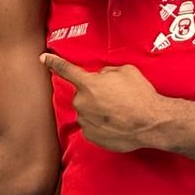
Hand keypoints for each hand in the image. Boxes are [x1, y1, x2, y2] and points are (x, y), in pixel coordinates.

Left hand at [42, 54, 165, 152]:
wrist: (151, 123)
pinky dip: (102, 125)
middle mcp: (82, 102)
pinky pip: (92, 127)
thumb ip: (106, 72)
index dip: (54, 62)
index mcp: (88, 84)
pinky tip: (117, 124)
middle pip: (82, 95)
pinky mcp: (91, 137)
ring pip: (87, 112)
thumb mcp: (126, 71)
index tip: (43, 58)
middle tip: (115, 98)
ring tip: (119, 113)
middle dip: (95, 94)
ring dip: (98, 111)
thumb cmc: (140, 95)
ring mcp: (85, 121)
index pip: (66, 70)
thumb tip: (101, 78)